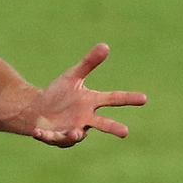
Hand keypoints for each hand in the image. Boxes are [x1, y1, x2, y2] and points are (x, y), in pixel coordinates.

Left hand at [29, 43, 146, 147]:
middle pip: (102, 123)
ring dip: (76, 133)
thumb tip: (105, 45)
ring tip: (76, 131)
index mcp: (91, 102)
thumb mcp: (72, 76)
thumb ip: (88, 63)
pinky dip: (47, 136)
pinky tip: (39, 132)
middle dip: (113, 127)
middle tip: (125, 132)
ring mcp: (71, 130)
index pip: (112, 99)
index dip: (128, 98)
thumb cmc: (59, 94)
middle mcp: (85, 119)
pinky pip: (52, 137)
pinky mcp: (56, 137)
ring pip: (77, 134)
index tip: (144, 98)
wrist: (38, 110)